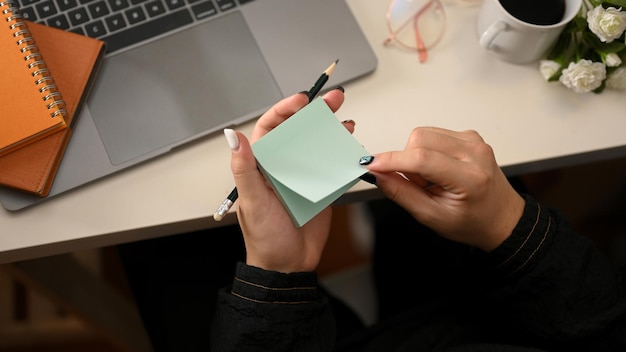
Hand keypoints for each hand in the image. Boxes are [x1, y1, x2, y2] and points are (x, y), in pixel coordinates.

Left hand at [227, 89, 349, 272]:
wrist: (288, 266)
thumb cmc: (265, 238)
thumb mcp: (253, 202)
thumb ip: (244, 169)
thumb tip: (232, 136)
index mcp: (262, 166)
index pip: (271, 128)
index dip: (285, 110)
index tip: (301, 100)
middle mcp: (282, 166)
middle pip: (298, 131)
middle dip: (315, 113)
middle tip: (333, 100)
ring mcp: (301, 176)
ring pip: (316, 145)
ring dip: (330, 130)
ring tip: (345, 119)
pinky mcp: (319, 187)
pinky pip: (330, 165)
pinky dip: (341, 153)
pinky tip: (350, 145)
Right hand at [362, 127, 524, 251]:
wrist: (501, 217)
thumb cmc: (472, 221)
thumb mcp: (432, 217)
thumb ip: (401, 193)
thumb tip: (378, 174)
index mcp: (470, 178)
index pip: (422, 159)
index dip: (391, 160)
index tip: (371, 165)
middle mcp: (475, 153)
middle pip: (420, 139)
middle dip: (406, 160)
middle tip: (417, 183)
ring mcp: (474, 141)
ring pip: (424, 134)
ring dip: (416, 155)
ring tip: (430, 178)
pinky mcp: (469, 135)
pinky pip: (433, 134)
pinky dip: (426, 150)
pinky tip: (437, 169)